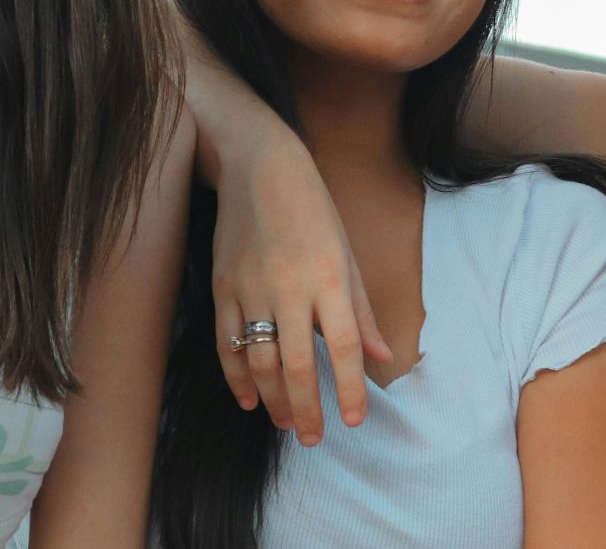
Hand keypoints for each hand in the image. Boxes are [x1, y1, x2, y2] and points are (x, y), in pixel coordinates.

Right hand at [206, 134, 390, 446]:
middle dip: (306, 409)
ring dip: (273, 400)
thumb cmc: (312, 208)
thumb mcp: (347, 252)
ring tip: (287, 424)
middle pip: (296, 364)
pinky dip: (237, 377)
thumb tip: (382, 357)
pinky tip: (249, 400)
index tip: (353, 421)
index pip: (343, 346)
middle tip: (313, 439)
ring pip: (259, 361)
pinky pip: (228, 343)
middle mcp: (290, 288)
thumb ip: (362, 311)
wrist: (258, 167)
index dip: (348, 388)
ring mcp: (251, 289)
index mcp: (329, 278)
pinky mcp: (223, 287)